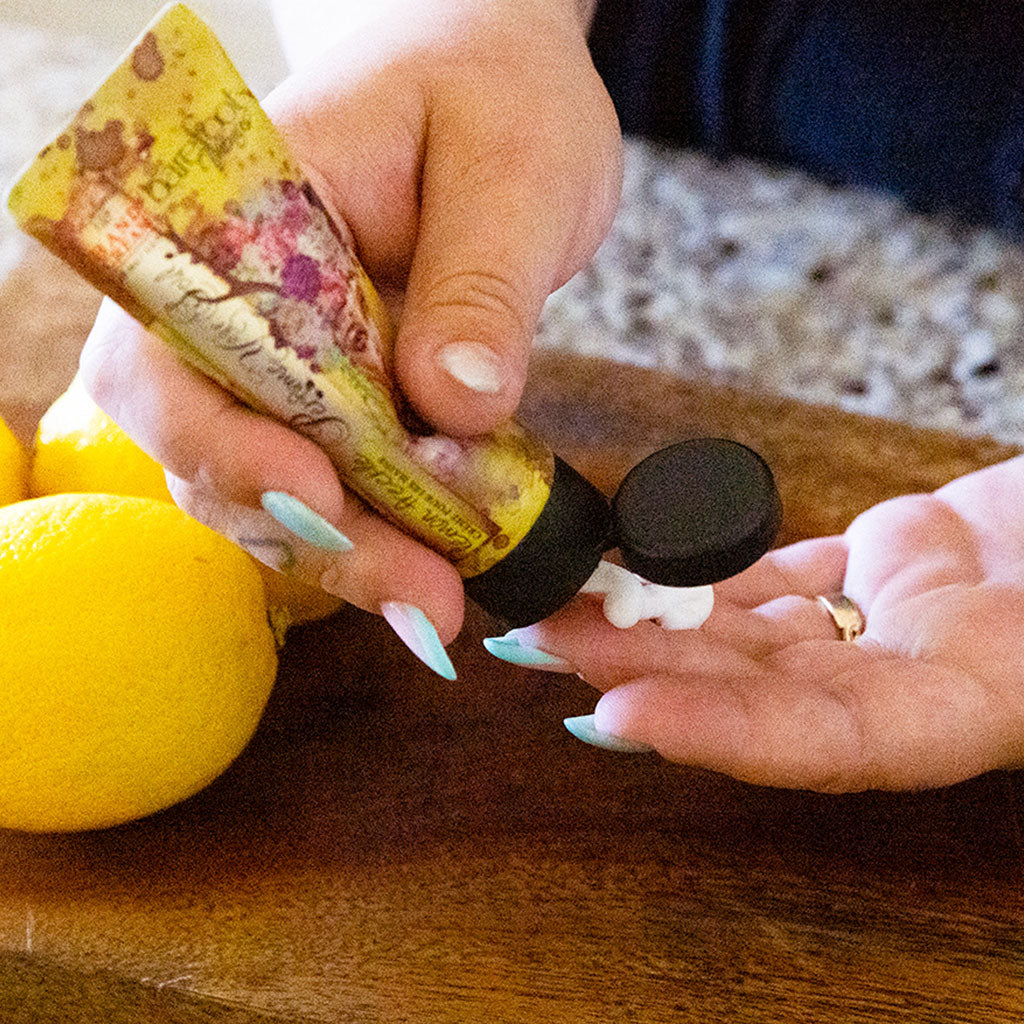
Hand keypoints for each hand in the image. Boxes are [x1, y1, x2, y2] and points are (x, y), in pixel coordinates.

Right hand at [78, 0, 621, 658]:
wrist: (492, 77)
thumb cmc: (492, 88)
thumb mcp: (514, 166)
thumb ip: (481, 281)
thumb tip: (453, 406)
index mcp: (237, 209)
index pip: (174, 340)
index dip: (224, 438)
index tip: (319, 493)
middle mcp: (232, 293)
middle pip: (211, 440)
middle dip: (306, 531)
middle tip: (418, 598)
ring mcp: (277, 351)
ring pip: (266, 483)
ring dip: (345, 555)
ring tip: (437, 607)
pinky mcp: (330, 392)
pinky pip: (330, 480)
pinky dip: (377, 537)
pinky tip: (437, 575)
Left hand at [496, 456, 1023, 790]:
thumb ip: (1004, 669)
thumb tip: (876, 675)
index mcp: (965, 715)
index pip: (827, 744)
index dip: (721, 736)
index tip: (616, 716)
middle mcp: (903, 684)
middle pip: (753, 685)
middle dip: (643, 668)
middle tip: (539, 640)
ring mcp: (881, 623)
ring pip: (746, 626)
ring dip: (651, 614)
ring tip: (560, 596)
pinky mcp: (870, 568)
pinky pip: (773, 572)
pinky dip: (705, 566)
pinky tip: (637, 556)